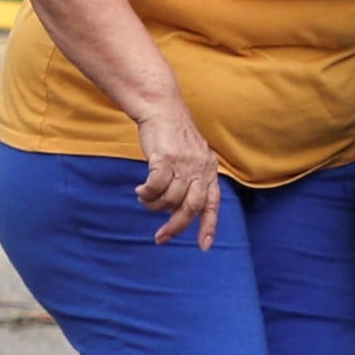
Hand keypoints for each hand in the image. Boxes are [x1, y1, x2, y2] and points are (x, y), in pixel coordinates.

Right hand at [134, 107, 226, 249]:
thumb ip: (192, 180)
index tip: (204, 246)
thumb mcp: (193, 157)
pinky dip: (147, 193)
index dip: (209, 226)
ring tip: (146, 199)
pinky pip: (155, 187)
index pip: (213, 204)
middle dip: (176, 226)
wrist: (162, 108)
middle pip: (191, 207)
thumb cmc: (174, 135)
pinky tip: (141, 190)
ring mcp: (183, 163)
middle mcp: (200, 168)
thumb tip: (178, 208)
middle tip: (161, 238)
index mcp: (209, 170)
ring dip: (155, 205)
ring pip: (170, 199)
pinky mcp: (165, 158)